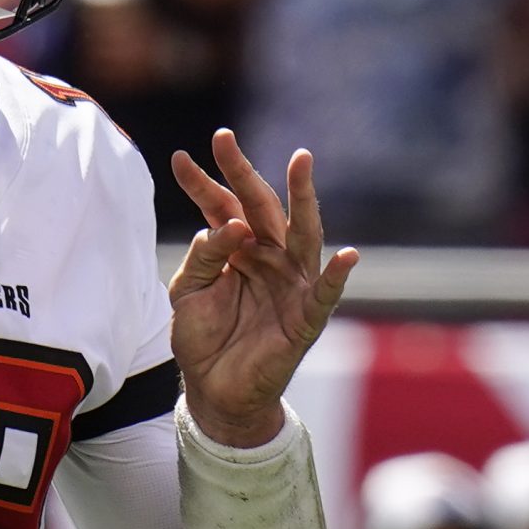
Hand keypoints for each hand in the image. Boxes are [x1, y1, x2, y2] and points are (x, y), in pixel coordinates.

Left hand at [168, 129, 358, 447]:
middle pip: (259, 207)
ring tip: (300, 163)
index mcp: (237, 248)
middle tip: (224, 137)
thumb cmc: (203, 338)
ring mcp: (290, 283)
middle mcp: (267, 256)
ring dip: (303, 199)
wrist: (214, 391)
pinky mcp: (305, 317)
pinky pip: (325, 294)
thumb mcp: (188, 292)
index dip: (201, 182)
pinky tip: (349, 255)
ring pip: (300, 234)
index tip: (179, 157)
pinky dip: (337, 276)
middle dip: (242, 172)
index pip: (220, 206)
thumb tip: (226, 225)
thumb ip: (204, 257)